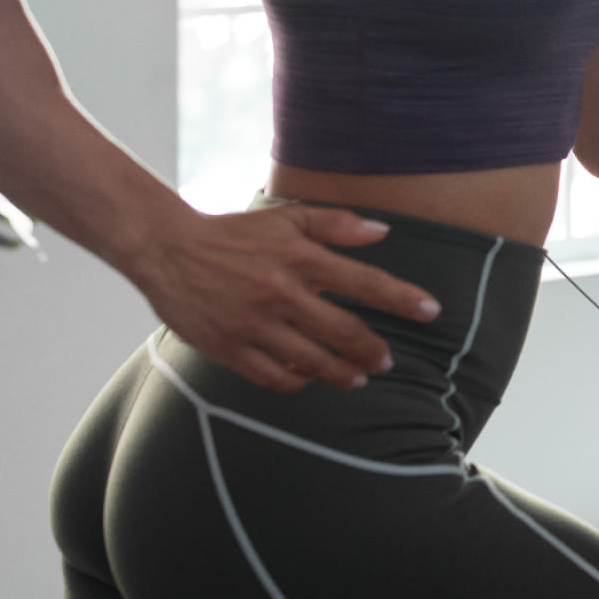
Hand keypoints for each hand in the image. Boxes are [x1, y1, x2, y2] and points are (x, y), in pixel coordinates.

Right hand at [128, 205, 439, 392]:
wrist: (168, 250)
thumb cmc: (235, 233)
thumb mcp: (286, 217)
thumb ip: (336, 223)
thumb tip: (383, 232)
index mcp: (299, 257)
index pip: (364, 281)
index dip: (402, 298)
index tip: (430, 311)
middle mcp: (280, 292)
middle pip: (344, 332)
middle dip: (373, 351)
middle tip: (386, 361)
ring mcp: (255, 325)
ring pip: (314, 362)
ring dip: (343, 374)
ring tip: (358, 378)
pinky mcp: (230, 349)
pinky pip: (275, 378)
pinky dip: (298, 382)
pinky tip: (310, 378)